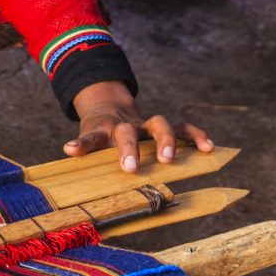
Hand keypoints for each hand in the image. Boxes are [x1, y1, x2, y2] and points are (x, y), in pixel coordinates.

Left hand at [64, 80, 213, 171]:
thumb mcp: (87, 140)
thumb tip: (67, 152)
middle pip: (127, 132)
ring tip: (168, 158)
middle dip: (129, 148)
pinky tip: (208, 147)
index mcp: (101, 132)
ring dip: (165, 140)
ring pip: (158, 124)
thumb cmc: (98, 134)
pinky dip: (195, 136)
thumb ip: (84, 149)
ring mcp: (144, 125)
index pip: (91, 138)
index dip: (82, 145)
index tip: (71, 150)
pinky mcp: (162, 127)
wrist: (108, 108)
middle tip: (130, 168)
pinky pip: (182, 129)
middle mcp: (124, 126)